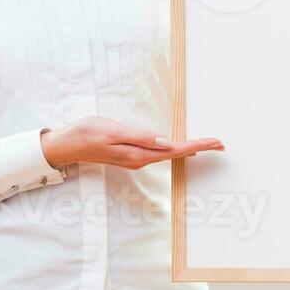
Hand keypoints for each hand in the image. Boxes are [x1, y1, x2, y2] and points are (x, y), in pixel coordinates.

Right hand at [41, 116, 225, 169]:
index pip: (175, 149)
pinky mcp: (132, 155)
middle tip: (221, 143)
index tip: (216, 142)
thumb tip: (166, 143)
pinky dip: (176, 149)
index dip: (198, 145)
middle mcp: (141, 159)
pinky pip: (160, 153)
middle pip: (177, 153)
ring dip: (190, 148)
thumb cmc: (87, 133)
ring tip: (208, 144)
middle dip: (200, 147)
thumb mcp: (113, 130)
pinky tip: (182, 148)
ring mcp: (136, 159)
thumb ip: (140, 136)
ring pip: (170, 154)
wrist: (67, 145)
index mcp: (138, 153)